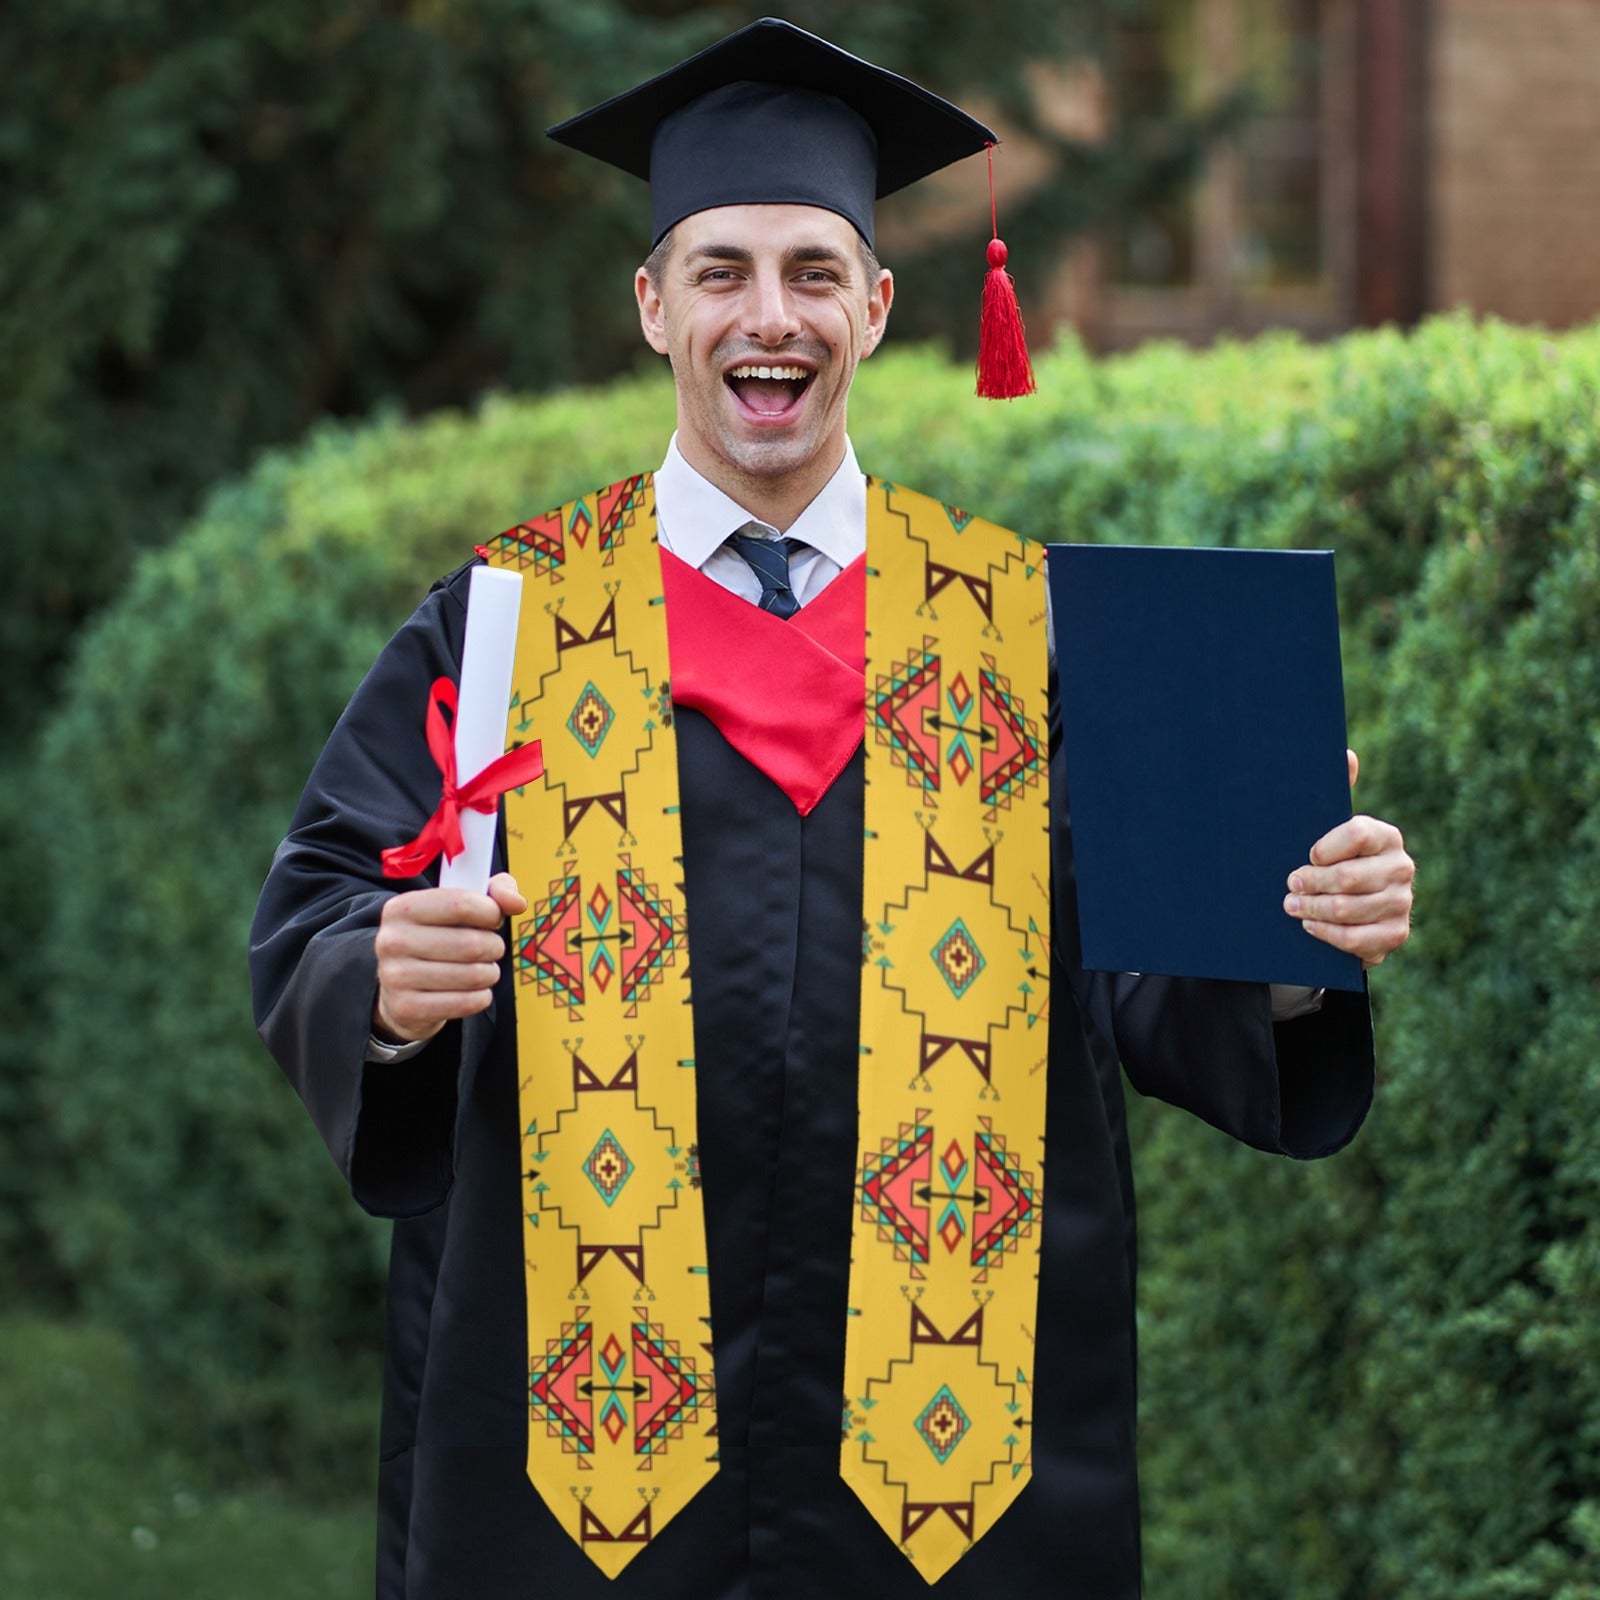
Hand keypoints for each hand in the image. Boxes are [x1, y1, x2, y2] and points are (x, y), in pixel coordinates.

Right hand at [372, 872, 527, 1043]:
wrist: (401, 988)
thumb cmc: (439, 938)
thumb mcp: (459, 906)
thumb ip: (494, 892)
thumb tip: (517, 903)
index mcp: (402, 908)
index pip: (461, 904)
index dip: (491, 912)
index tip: (493, 919)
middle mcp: (392, 940)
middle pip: (471, 944)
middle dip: (494, 947)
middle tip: (490, 949)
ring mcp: (395, 976)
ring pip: (473, 975)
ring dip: (490, 973)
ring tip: (482, 970)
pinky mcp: (406, 1008)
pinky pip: (465, 1003)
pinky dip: (481, 997)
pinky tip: (473, 991)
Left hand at [1283, 750, 1413, 967]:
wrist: (1350, 909)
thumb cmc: (1332, 860)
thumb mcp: (1328, 828)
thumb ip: (1336, 792)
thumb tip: (1346, 754)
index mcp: (1386, 836)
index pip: (1356, 833)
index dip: (1324, 847)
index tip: (1306, 855)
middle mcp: (1401, 867)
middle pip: (1348, 877)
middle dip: (1310, 883)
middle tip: (1289, 885)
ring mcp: (1401, 903)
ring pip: (1348, 909)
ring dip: (1312, 909)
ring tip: (1291, 906)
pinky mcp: (1395, 934)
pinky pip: (1356, 939)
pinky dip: (1327, 934)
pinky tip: (1310, 926)